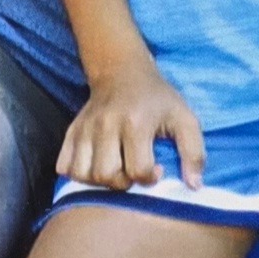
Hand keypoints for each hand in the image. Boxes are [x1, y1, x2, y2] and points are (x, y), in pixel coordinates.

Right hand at [60, 59, 203, 190]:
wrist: (122, 71)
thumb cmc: (157, 98)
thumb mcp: (184, 118)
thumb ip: (194, 152)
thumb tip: (194, 186)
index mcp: (136, 122)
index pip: (138, 170)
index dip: (150, 178)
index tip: (157, 169)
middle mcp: (106, 125)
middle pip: (106, 174)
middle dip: (123, 183)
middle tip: (133, 172)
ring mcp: (85, 128)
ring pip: (82, 174)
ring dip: (99, 182)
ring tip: (115, 171)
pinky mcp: (72, 131)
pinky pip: (64, 165)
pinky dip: (77, 174)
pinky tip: (95, 167)